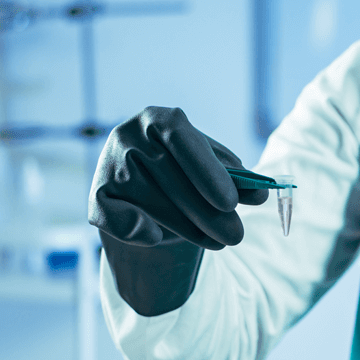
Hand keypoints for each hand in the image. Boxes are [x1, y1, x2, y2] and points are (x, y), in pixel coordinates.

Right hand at [89, 106, 268, 249]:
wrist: (148, 195)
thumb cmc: (189, 175)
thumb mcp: (216, 172)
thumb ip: (240, 180)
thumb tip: (262, 194)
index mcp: (159, 118)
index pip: (181, 137)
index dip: (207, 171)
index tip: (232, 202)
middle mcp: (128, 135)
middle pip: (170, 177)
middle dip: (208, 212)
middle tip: (237, 236)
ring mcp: (109, 165)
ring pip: (152, 203)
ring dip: (189, 228)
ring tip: (220, 241)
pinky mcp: (97, 197)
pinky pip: (119, 220)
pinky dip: (138, 231)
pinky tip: (157, 236)